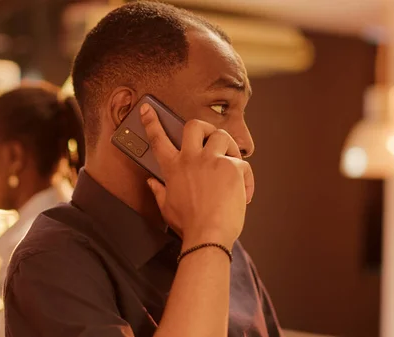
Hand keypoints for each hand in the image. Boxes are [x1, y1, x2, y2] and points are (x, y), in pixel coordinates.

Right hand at [140, 103, 253, 248]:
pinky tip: (244, 195)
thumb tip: (151, 182)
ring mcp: (211, 160)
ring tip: (233, 164)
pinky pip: (242, 163)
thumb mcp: (167, 207)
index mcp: (173, 168)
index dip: (151, 121)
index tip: (147, 108)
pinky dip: (246, 179)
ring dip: (229, 147)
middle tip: (211, 140)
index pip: (158, 139)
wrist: (208, 236)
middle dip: (204, 128)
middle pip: (194, 126)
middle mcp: (190, 159)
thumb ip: (159, 191)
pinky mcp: (231, 167)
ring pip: (221, 136)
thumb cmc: (188, 225)